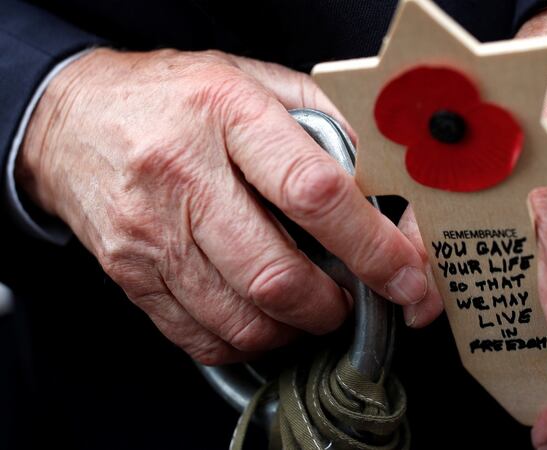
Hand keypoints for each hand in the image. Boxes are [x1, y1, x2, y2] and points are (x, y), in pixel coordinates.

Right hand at [16, 49, 428, 363]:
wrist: (75, 118)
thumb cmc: (178, 98)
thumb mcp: (257, 82)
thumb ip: (327, 129)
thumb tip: (385, 196)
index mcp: (229, 115)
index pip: (316, 194)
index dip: (375, 248)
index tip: (408, 279)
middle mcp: (184, 175)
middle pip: (277, 274)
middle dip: (334, 305)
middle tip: (352, 298)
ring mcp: (151, 232)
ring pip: (241, 317)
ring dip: (294, 329)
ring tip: (308, 307)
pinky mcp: (130, 273)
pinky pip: (201, 336)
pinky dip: (248, 341)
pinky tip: (262, 318)